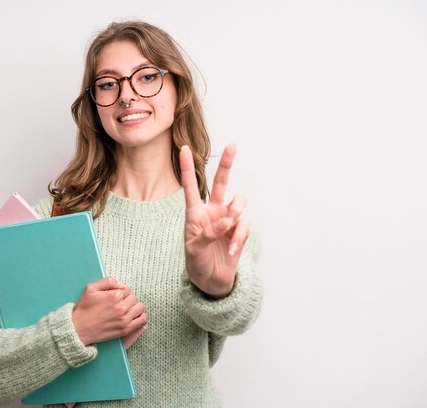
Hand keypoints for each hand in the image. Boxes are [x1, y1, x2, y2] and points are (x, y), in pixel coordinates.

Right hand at [72, 276, 146, 344]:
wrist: (79, 328)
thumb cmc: (84, 308)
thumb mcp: (90, 288)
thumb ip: (107, 281)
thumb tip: (119, 283)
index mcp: (114, 296)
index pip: (127, 289)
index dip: (121, 291)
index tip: (114, 296)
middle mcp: (121, 307)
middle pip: (134, 298)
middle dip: (127, 298)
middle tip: (119, 303)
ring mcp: (125, 320)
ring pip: (140, 308)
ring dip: (134, 307)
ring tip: (126, 309)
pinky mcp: (125, 330)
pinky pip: (142, 321)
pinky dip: (140, 317)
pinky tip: (133, 316)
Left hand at [179, 144, 249, 298]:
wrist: (211, 281)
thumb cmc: (196, 262)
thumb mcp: (195, 248)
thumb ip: (209, 232)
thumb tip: (228, 219)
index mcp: (195, 212)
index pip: (190, 186)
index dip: (186, 167)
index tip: (182, 147)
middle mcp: (213, 211)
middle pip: (220, 182)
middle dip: (227, 163)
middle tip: (232, 145)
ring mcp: (228, 220)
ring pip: (238, 203)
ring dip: (236, 212)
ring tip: (229, 226)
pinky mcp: (239, 231)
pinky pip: (243, 226)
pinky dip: (238, 238)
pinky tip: (230, 250)